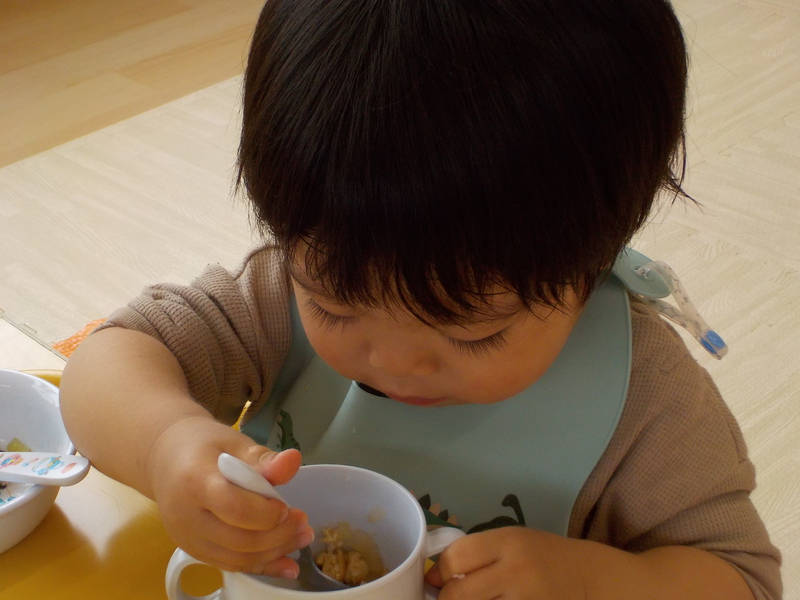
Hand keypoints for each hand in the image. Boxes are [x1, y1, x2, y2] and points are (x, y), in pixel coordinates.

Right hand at [146, 416, 312, 577]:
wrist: (164, 458)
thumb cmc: (203, 445)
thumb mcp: (234, 442)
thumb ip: (263, 458)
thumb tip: (293, 461)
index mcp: (195, 481)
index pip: (233, 507)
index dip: (265, 513)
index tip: (286, 506)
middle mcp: (186, 515)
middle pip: (237, 538)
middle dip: (278, 535)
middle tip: (303, 523)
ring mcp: (187, 537)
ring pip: (236, 557)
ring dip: (274, 553)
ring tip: (301, 537)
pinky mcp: (192, 550)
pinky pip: (229, 565)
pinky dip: (260, 566)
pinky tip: (286, 565)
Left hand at [425, 527, 587, 599]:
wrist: (590, 577)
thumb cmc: (543, 556)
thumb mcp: (512, 541)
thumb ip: (475, 554)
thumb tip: (431, 577)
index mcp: (507, 542)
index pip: (455, 558)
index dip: (439, 573)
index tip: (440, 581)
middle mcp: (515, 571)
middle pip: (458, 595)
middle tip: (453, 599)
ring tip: (478, 599)